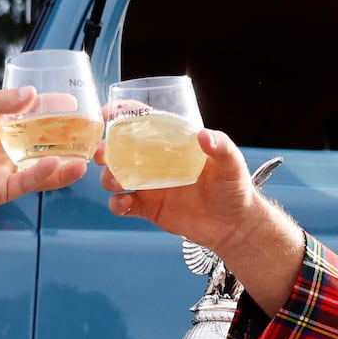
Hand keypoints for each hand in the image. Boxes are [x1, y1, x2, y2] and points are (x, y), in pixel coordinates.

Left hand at [0, 87, 89, 216]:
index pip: (33, 117)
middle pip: (43, 143)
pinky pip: (28, 182)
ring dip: (63, 162)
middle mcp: (6, 148)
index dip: (53, 111)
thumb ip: (1, 104)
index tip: (73, 105)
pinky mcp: (2, 190)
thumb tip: (30, 93)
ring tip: (83, 157)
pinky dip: (43, 175)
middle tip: (87, 134)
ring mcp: (6, 169)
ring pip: (41, 166)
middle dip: (66, 139)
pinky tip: (57, 166)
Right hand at [98, 126, 306, 311]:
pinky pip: (124, 204)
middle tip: (103, 153)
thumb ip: (220, 146)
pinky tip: (124, 203)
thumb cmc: (234, 188)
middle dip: (106, 149)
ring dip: (108, 177)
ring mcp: (150, 186)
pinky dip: (117, 204)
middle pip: (121, 150)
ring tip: (117, 181)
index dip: (122, 115)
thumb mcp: (231, 163)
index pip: (143, 123)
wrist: (233, 225)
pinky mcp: (149, 209)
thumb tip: (203, 135)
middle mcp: (156, 162)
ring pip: (116, 177)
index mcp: (171, 144)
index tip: (107, 113)